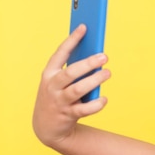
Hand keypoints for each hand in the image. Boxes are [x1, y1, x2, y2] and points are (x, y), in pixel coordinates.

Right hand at [32, 25, 110, 146]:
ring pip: (78, 89)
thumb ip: (74, 70)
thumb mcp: (60, 82)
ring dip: (95, 81)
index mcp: (49, 73)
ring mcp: (59, 101)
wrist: (46, 127)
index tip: (84, 26)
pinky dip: (96, 104)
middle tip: (105, 57)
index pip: (60, 53)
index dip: (72, 39)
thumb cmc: (58, 97)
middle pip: (71, 72)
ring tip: (107, 73)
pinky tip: (104, 99)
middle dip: (88, 63)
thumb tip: (96, 56)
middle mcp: (52, 86)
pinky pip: (84, 109)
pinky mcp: (67, 115)